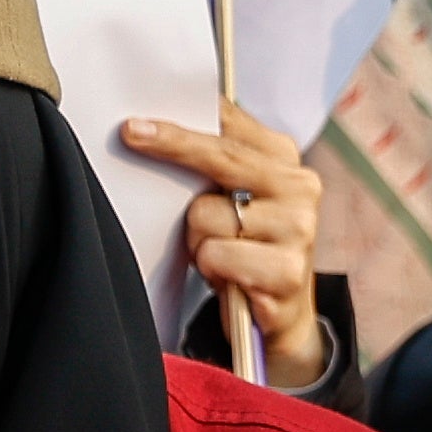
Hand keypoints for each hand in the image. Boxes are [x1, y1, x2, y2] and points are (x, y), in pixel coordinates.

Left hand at [122, 108, 335, 387]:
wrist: (281, 311)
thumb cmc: (244, 247)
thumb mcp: (234, 198)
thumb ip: (214, 161)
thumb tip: (160, 126)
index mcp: (285, 159)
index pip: (229, 126)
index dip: (183, 122)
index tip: (139, 120)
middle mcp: (299, 186)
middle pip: (220, 158)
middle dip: (172, 146)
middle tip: (132, 134)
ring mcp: (298, 227)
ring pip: (206, 214)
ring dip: (197, 240)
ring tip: (216, 254)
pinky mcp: (287, 269)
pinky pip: (215, 254)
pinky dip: (210, 268)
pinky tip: (228, 277)